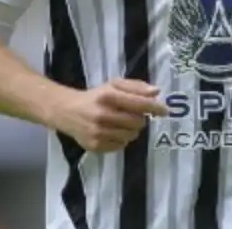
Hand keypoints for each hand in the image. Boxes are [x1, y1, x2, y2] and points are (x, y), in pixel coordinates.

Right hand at [50, 78, 168, 152]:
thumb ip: (135, 87)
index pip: (139, 104)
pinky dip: (121, 139)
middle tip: (134, 115)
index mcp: (108, 96)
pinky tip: (113, 132)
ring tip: (122, 123)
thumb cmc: (95, 97)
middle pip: (137, 122)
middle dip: (140, 119)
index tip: (165, 110)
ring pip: (131, 136)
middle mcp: (103, 115)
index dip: (155, 107)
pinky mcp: (95, 146)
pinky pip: (120, 146)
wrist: (66, 111)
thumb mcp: (112, 85)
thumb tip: (156, 92)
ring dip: (131, 130)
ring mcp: (98, 132)